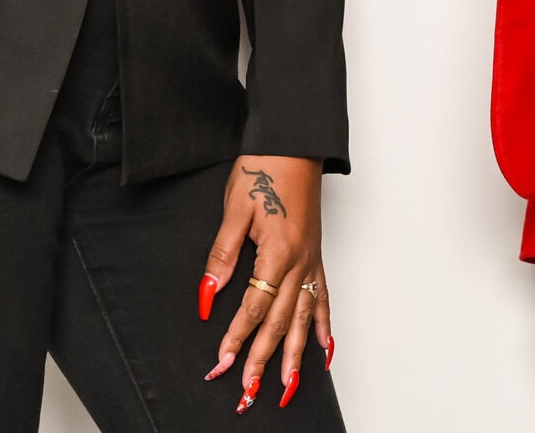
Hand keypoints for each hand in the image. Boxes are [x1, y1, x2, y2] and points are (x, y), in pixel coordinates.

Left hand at [198, 156, 329, 411]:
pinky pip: (324, 298)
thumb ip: (222, 256)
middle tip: (248, 391)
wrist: (293, 143)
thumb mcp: (234, 209)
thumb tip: (209, 296)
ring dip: (296, 356)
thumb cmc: (264, 168)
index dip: (236, 336)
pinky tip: (325, 349)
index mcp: (277, 252)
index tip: (221, 362)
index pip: (254, 306)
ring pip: (305, 319)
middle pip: (281, 322)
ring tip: (287, 386)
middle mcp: (299, 262)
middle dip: (262, 359)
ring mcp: (312, 260)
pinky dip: (324, 327)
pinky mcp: (317, 254)